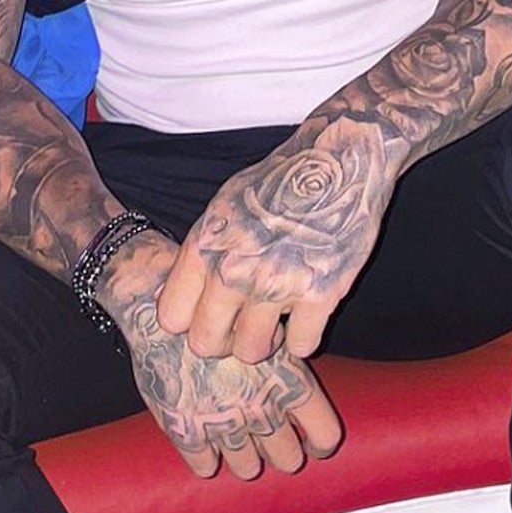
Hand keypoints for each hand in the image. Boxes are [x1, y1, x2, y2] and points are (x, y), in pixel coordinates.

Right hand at [102, 232, 343, 479]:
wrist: (160, 309)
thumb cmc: (215, 311)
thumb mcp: (264, 329)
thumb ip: (286, 361)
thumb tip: (299, 381)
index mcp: (288, 382)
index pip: (324, 434)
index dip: (320, 443)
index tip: (313, 445)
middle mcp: (261, 408)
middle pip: (288, 458)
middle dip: (283, 455)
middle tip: (274, 448)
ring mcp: (223, 424)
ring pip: (247, 467)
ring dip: (246, 461)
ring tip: (241, 451)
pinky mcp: (186, 432)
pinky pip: (205, 465)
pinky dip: (207, 461)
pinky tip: (206, 448)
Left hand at [157, 120, 393, 361]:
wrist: (340, 161)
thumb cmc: (280, 183)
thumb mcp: (222, 208)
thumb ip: (200, 255)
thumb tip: (172, 300)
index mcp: (205, 245)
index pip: (171, 317)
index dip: (191, 322)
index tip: (211, 314)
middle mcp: (233, 269)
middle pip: (205, 343)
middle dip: (224, 341)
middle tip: (245, 324)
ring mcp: (276, 284)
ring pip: (251, 351)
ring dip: (266, 342)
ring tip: (278, 319)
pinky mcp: (320, 294)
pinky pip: (302, 346)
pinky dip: (305, 337)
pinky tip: (309, 313)